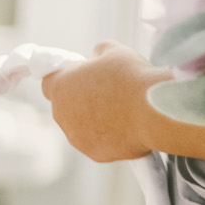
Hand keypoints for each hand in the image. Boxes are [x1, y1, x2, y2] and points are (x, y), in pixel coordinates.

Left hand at [42, 43, 163, 162]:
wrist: (155, 109)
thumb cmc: (133, 77)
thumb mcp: (115, 50)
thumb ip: (98, 53)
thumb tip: (96, 59)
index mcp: (61, 86)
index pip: (49, 83)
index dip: (66, 78)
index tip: (84, 76)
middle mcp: (63, 115)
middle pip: (67, 106)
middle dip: (83, 100)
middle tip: (111, 92)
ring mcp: (77, 137)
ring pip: (82, 127)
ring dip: (97, 119)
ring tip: (125, 110)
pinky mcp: (95, 153)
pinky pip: (100, 142)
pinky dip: (111, 136)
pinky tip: (131, 125)